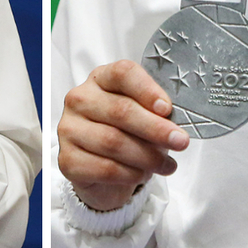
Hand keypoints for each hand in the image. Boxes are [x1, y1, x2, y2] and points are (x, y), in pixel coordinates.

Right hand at [57, 59, 188, 212]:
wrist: (103, 170)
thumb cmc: (127, 134)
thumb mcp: (145, 116)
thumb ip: (156, 114)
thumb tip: (175, 125)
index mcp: (101, 79)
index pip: (122, 73)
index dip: (147, 89)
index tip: (167, 108)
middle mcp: (80, 99)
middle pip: (120, 110)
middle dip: (156, 128)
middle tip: (180, 141)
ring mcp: (69, 128)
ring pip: (113, 142)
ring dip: (147, 156)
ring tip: (166, 165)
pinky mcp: (67, 159)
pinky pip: (104, 168)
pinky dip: (130, 174)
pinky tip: (143, 174)